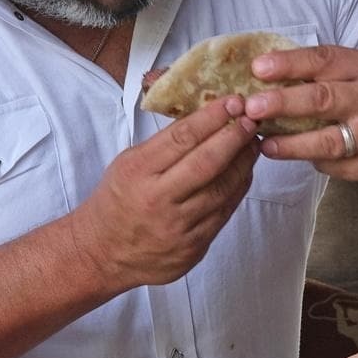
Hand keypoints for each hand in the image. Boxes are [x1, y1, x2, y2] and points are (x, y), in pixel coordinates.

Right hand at [74, 95, 259, 288]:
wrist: (103, 255)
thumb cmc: (116, 202)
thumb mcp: (128, 165)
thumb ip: (163, 145)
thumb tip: (202, 116)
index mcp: (137, 172)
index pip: (181, 138)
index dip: (211, 118)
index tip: (232, 102)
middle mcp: (158, 199)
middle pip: (207, 163)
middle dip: (234, 137)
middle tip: (251, 120)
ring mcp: (178, 226)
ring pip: (222, 189)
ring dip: (243, 163)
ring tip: (253, 143)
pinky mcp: (193, 246)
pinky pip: (224, 212)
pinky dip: (239, 188)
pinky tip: (245, 172)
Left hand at [243, 46, 357, 184]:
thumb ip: (333, 70)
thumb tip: (273, 76)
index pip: (326, 60)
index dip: (290, 63)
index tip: (258, 68)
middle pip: (324, 100)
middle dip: (283, 104)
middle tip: (252, 108)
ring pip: (330, 142)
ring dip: (292, 145)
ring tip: (266, 144)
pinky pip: (343, 168)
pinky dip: (320, 163)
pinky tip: (305, 158)